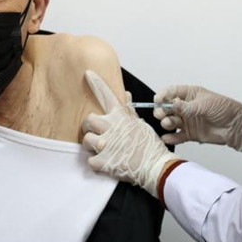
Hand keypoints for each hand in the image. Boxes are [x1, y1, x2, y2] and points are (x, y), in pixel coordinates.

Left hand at [82, 70, 180, 197]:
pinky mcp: (103, 161)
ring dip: (92, 146)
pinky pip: (89, 160)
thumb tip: (125, 95)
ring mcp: (106, 144)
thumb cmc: (150, 147)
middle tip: (98, 133)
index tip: (88, 74)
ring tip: (103, 150)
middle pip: (88, 120)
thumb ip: (129, 110)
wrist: (155, 167)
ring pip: (86, 140)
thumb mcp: (141, 124)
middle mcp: (111, 128)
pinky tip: (106, 163)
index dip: (96, 83)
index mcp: (121, 117)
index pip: (106, 95)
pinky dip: (96, 163)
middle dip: (90, 127)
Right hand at [154, 85, 241, 151]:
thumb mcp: (206, 104)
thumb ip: (188, 107)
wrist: (237, 127)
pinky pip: (177, 136)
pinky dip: (171, 138)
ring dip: (166, 123)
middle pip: (167, 108)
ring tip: (168, 124)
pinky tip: (167, 138)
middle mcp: (186, 107)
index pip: (171, 92)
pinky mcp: (190, 134)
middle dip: (161, 110)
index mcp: (190, 94)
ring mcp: (187, 121)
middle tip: (161, 114)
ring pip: (170, 121)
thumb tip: (174, 106)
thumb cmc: (225, 109)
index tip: (157, 100)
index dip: (163, 95)